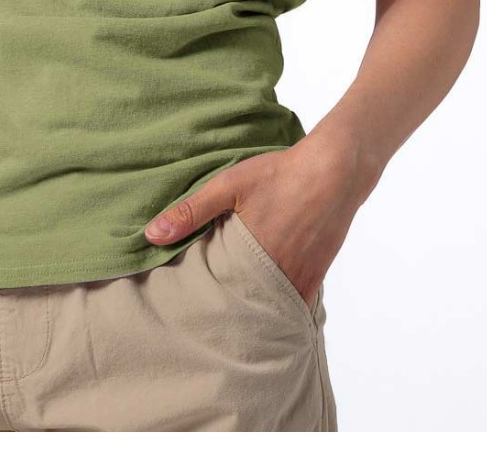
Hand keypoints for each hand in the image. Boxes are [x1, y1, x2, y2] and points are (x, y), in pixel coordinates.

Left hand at [143, 135, 368, 311]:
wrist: (335, 170)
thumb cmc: (279, 174)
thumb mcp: (229, 184)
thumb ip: (191, 211)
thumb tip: (151, 235)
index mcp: (251, 257)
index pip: (219, 296)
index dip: (202, 305)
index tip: (185, 311)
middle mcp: (277, 276)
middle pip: (244, 307)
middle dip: (225, 312)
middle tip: (202, 317)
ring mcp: (300, 278)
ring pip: (269, 307)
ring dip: (251, 309)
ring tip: (229, 311)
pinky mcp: (316, 275)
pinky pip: (293, 301)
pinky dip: (277, 304)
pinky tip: (263, 301)